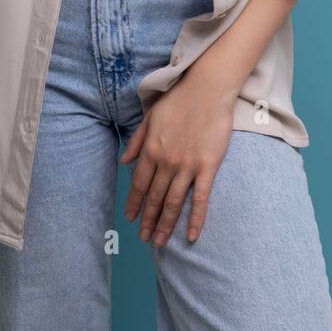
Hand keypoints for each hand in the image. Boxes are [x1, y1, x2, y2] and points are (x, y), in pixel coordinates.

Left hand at [119, 73, 234, 245]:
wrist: (207, 89)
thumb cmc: (178, 99)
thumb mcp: (149, 117)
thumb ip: (137, 141)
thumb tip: (124, 161)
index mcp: (151, 149)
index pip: (139, 184)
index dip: (134, 203)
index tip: (129, 218)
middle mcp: (166, 162)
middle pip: (155, 198)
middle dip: (147, 219)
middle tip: (143, 238)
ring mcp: (187, 166)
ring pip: (174, 202)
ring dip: (165, 224)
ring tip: (158, 241)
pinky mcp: (207, 167)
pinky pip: (201, 199)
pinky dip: (196, 219)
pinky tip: (191, 235)